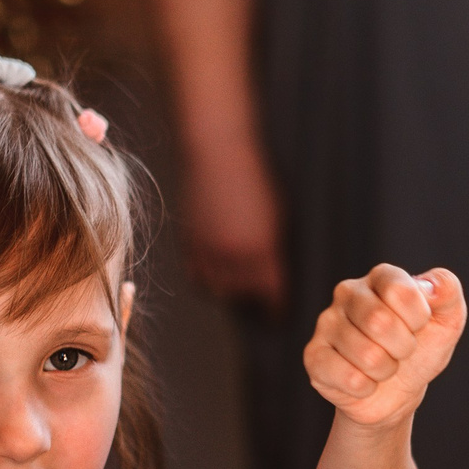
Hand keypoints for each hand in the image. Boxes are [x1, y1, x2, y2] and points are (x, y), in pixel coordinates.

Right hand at [184, 162, 287, 315]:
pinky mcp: (188, 242)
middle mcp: (234, 257)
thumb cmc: (256, 178)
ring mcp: (208, 250)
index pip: (271, 296)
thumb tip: (273, 277)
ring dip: (228, 291)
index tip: (279, 315)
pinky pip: (196, 274)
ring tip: (238, 288)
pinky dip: (206, 278)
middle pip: (242, 297)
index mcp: (263, 252)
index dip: (276, 309)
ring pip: (216, 289)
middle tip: (259, 303)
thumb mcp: (278, 216)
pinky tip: (216, 271)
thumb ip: (274, 250)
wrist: (217, 153)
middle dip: (252, 303)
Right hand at [304, 264, 466, 427]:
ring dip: (385, 370)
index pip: (400, 291)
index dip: (418, 319)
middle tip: (400, 351)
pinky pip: (349, 379)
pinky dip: (366, 388)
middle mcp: (348, 292)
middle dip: (402, 348)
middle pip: (379, 322)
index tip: (417, 326)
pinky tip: (362, 380)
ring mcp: (326, 323)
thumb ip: (446, 290)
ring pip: (367, 356)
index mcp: (380, 277)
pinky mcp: (314, 356)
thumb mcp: (446, 320)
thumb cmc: (421, 350)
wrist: (398, 393)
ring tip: (382, 366)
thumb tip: (429, 287)